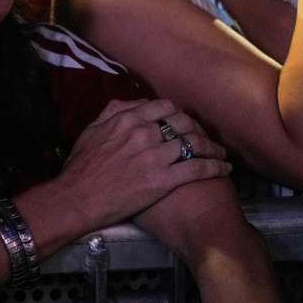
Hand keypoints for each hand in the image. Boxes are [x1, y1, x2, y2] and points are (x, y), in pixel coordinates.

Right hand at [57, 99, 229, 227]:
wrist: (78, 197)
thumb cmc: (80, 167)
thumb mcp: (91, 130)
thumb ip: (111, 113)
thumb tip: (129, 104)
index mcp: (128, 119)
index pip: (164, 107)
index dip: (178, 113)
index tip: (184, 122)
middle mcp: (145, 132)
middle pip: (183, 122)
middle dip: (198, 128)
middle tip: (204, 138)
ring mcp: (155, 156)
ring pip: (194, 143)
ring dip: (212, 148)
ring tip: (220, 153)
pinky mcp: (163, 180)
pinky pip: (197, 168)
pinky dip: (214, 167)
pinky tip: (224, 169)